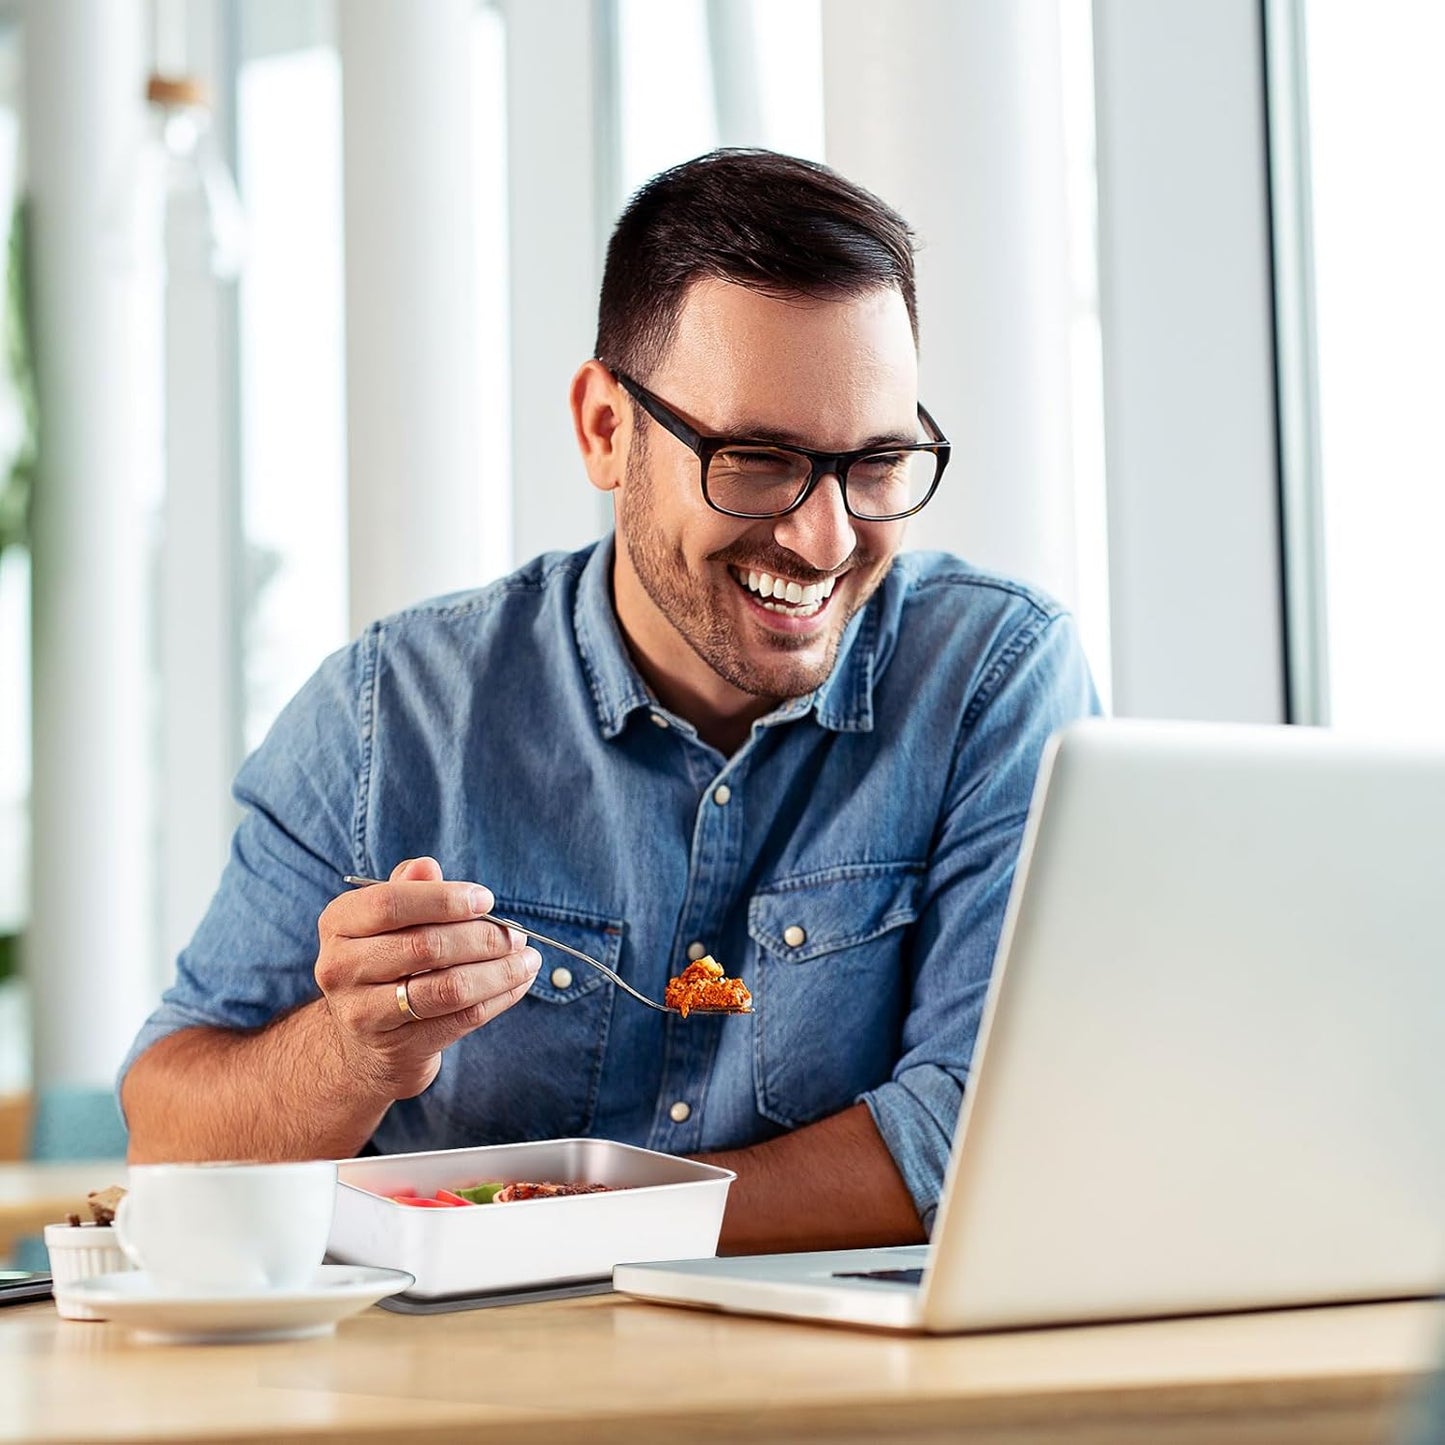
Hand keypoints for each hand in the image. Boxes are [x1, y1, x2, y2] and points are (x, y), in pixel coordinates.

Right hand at [313, 857, 540, 1099]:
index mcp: (339, 923)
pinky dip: (498, 998)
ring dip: (500, 972)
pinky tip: (518, 984)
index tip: (486, 900)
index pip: (390, 904)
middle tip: (517, 935)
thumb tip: (428, 867)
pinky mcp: (397, 1048)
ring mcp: (364, 1013)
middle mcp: (342, 968)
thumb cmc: (387, 961)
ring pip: (448, 988)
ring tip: (528, 960)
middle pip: (425, 946)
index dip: (443, 900)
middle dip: (483, 938)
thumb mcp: (388, 922)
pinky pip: (461, 1019)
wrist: (365, 1042)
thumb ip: (409, 890)